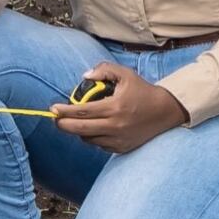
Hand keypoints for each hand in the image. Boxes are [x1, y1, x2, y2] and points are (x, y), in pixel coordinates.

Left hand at [50, 64, 185, 152]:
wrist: (165, 111)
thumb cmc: (142, 91)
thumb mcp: (125, 74)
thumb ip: (104, 69)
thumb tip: (85, 76)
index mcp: (115, 107)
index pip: (82, 112)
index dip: (64, 111)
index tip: (53, 108)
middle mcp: (115, 126)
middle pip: (80, 129)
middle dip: (63, 125)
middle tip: (55, 119)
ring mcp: (118, 139)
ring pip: (88, 139)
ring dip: (78, 130)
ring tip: (75, 121)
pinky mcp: (121, 148)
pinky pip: (99, 145)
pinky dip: (92, 137)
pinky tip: (93, 128)